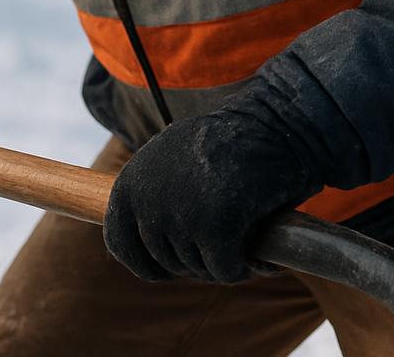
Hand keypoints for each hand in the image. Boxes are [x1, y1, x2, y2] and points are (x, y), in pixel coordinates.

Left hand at [103, 104, 319, 282]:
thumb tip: (141, 240)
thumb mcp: (171, 158)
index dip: (149, 262)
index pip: (120, 245)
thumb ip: (151, 195)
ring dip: (223, 263)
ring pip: (197, 269)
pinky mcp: (215, 228)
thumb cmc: (228, 142)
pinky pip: (224, 271)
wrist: (273, 124)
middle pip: (165, 262)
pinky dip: (243, 268)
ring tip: (243, 237)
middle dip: (196, 260)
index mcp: (130, 184)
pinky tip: (256, 254)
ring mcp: (180, 215)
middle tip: (226, 241)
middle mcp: (147, 201)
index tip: (176, 264)